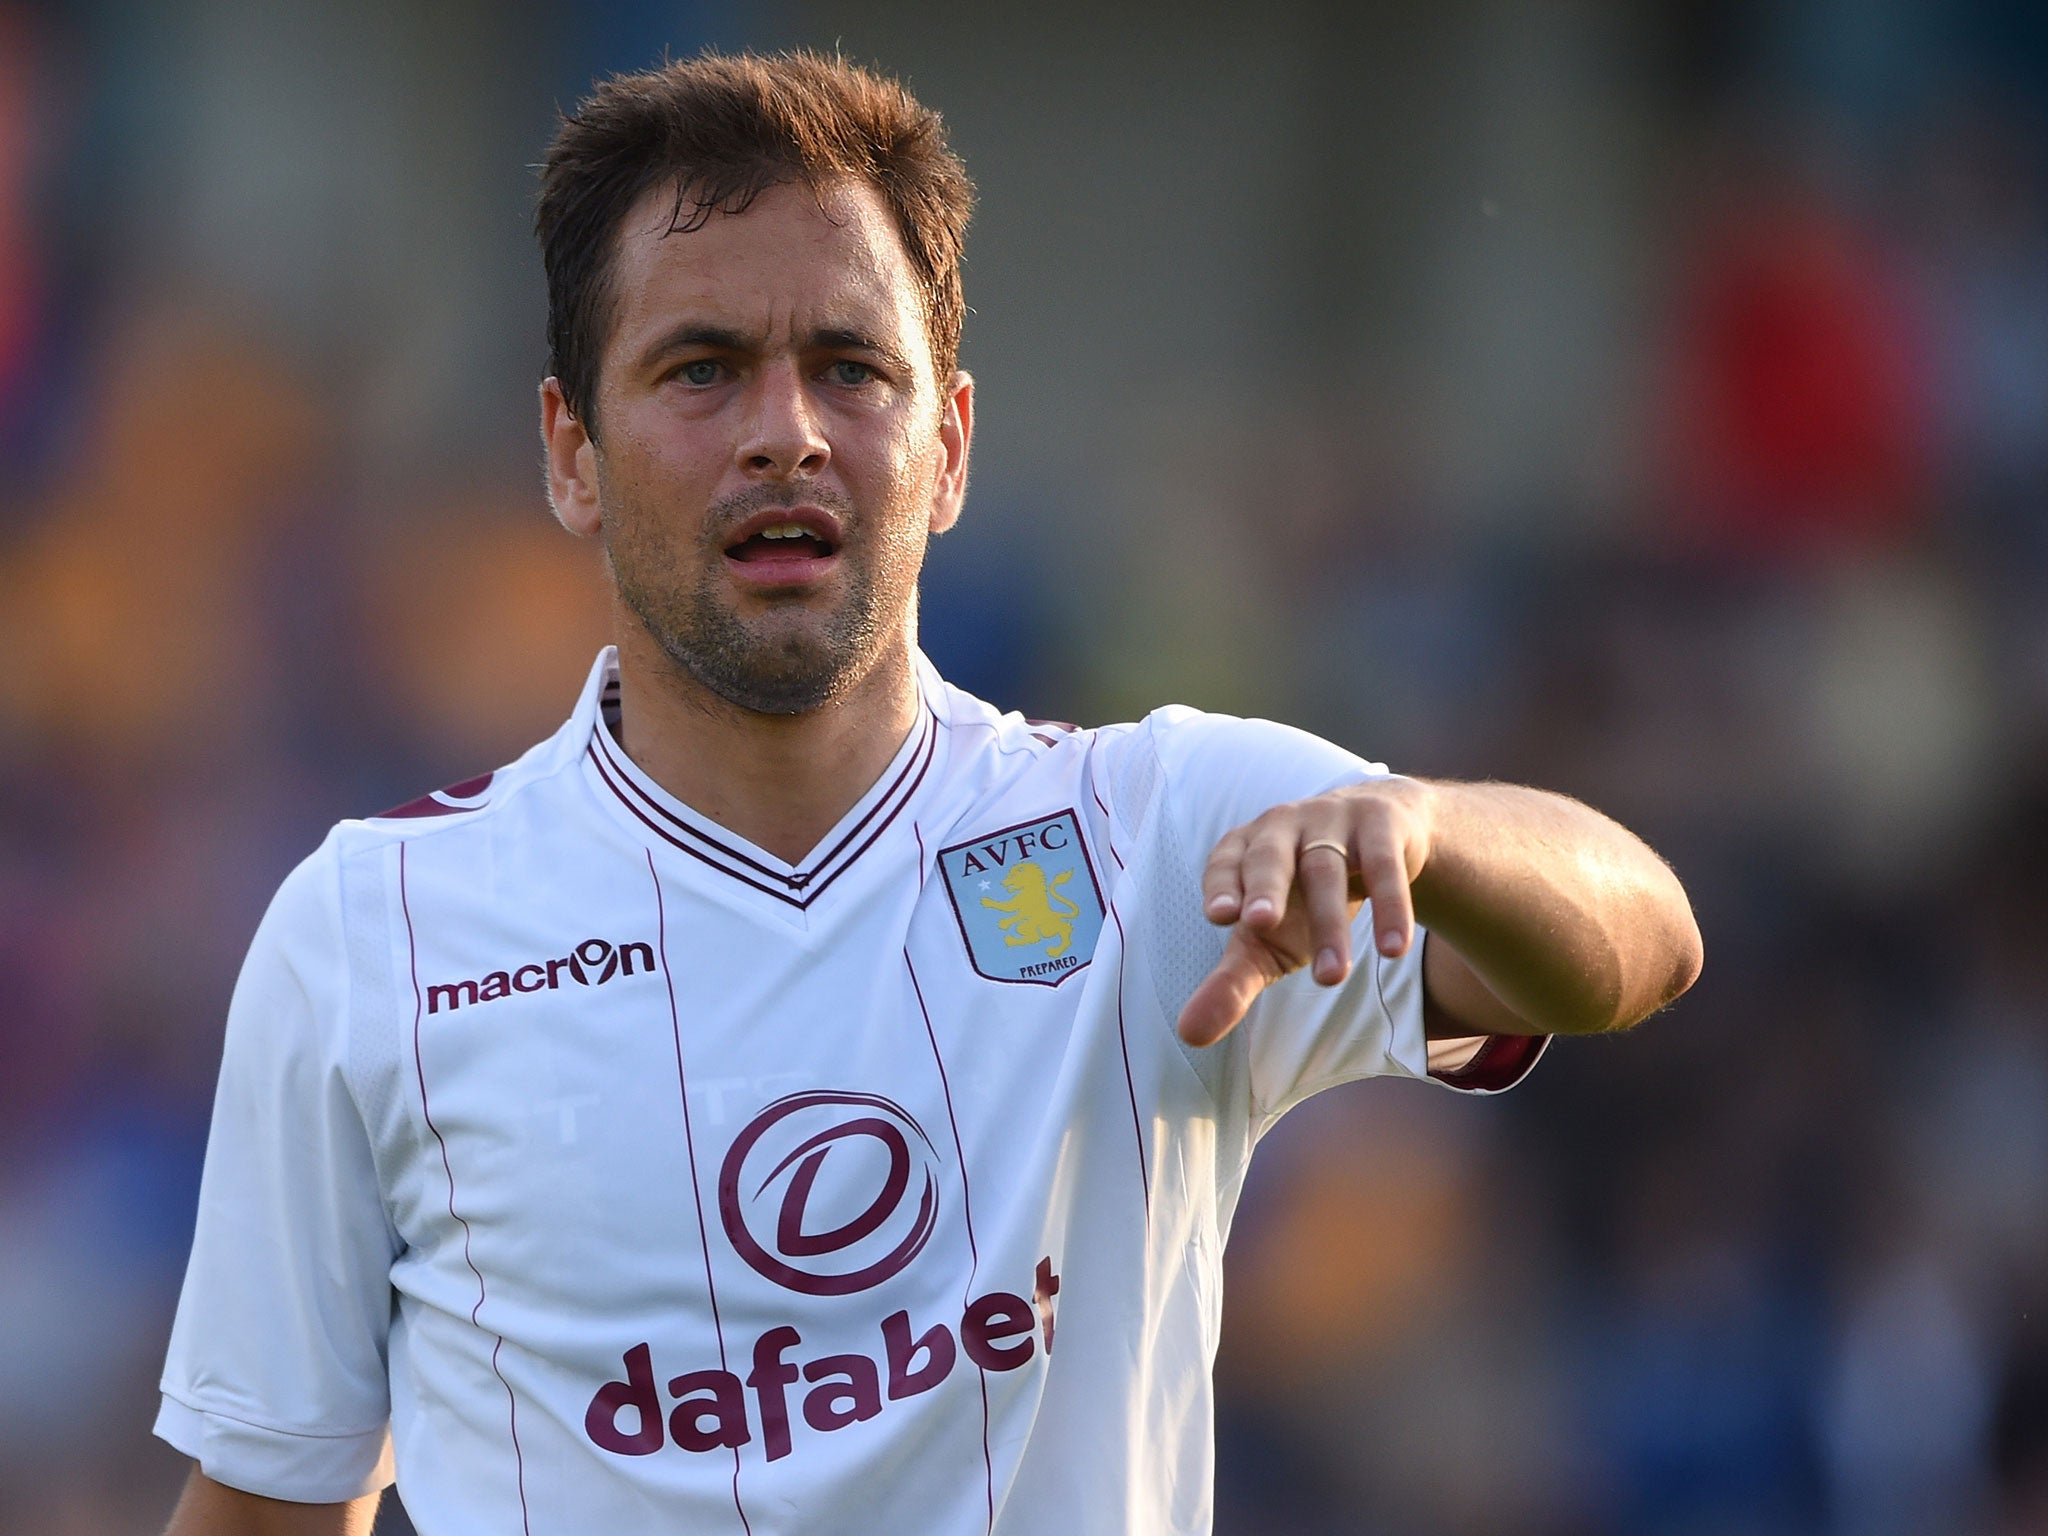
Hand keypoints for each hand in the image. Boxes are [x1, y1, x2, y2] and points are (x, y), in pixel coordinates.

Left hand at [1175, 777, 1436, 1046]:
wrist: (1382, 833)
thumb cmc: (1304, 896)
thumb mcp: (1268, 939)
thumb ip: (1231, 983)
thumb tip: (1190, 1035)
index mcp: (1243, 849)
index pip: (1224, 863)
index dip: (1221, 886)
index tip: (1218, 915)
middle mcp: (1281, 828)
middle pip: (1269, 858)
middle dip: (1264, 888)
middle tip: (1259, 924)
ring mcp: (1331, 821)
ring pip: (1326, 871)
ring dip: (1329, 924)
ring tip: (1332, 979)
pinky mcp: (1380, 825)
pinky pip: (1384, 866)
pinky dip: (1391, 906)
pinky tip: (1393, 950)